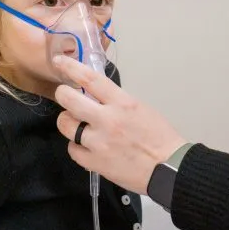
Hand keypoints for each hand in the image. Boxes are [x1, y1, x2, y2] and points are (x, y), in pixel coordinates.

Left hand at [54, 57, 186, 194]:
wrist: (169, 168)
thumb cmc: (159, 137)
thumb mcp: (140, 109)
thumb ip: (116, 102)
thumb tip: (96, 97)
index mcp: (122, 103)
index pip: (90, 78)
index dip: (70, 67)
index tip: (59, 61)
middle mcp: (107, 120)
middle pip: (69, 100)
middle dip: (62, 94)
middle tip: (64, 95)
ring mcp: (99, 142)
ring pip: (66, 125)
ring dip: (68, 122)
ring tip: (76, 124)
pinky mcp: (94, 163)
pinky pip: (73, 150)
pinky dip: (77, 147)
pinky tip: (86, 147)